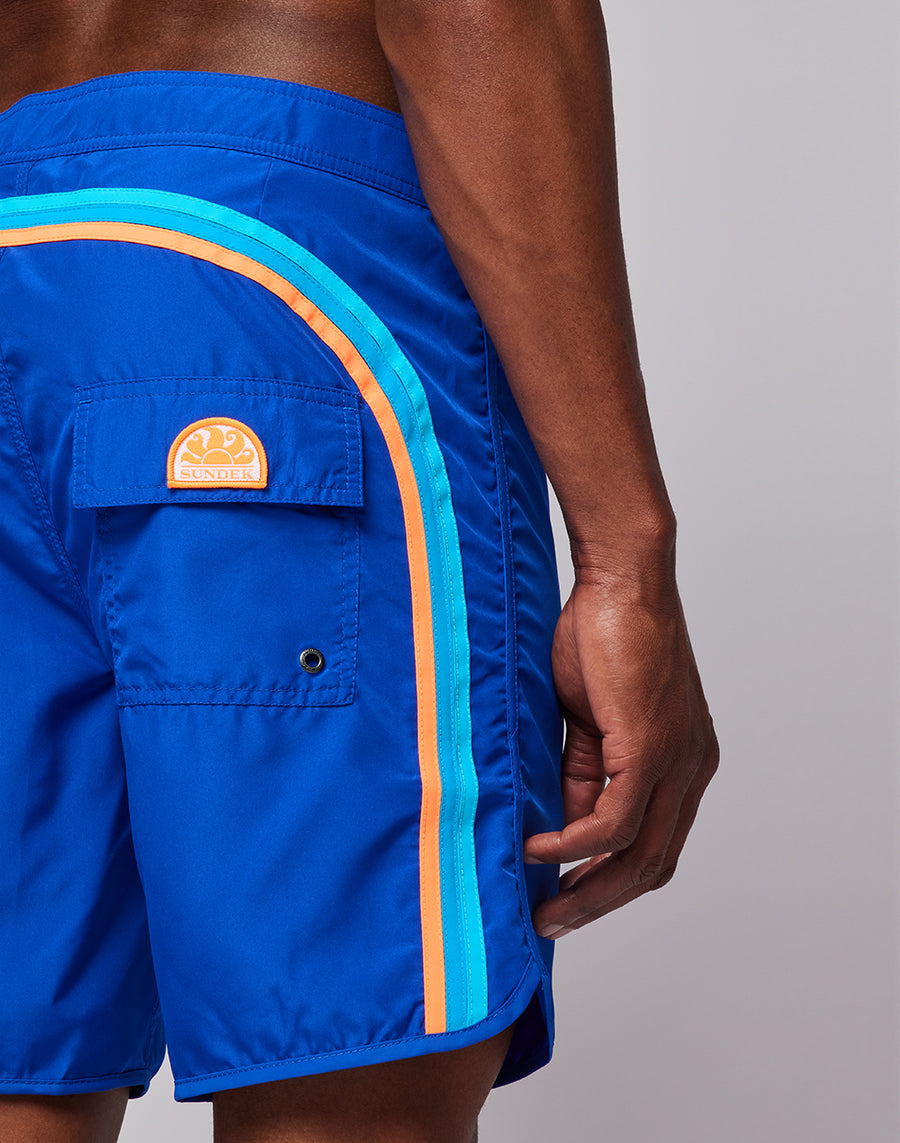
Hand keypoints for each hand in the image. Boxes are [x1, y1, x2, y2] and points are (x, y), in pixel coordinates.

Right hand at [524, 567, 718, 937]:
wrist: (622, 580)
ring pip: (640, 855)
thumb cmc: (602, 637)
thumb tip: (562, 828)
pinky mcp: (652, 747)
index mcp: (683, 763)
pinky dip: (574, 845)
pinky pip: (614, 821)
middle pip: (653, 866)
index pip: (655, 846)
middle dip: (600, 903)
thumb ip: (583, 775)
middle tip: (551, 924)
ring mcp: (678, 761)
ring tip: (544, 908)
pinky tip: (539, 851)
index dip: (612, 882)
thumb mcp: (589, 723)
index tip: (567, 902)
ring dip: (588, 889)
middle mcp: (691, 770)